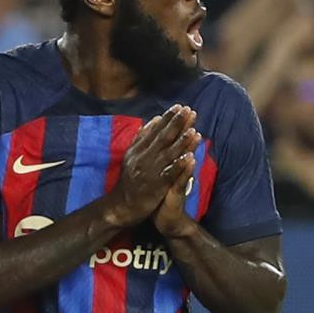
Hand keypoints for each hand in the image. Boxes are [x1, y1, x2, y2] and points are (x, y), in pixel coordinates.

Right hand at [104, 106, 199, 227]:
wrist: (121, 206)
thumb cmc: (130, 180)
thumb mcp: (132, 155)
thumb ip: (142, 137)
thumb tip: (154, 119)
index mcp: (138, 150)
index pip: (155, 130)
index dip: (168, 118)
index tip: (180, 107)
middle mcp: (143, 158)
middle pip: (162, 138)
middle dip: (176, 124)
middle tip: (188, 111)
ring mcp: (149, 171)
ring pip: (167, 154)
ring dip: (180, 142)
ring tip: (192, 130)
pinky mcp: (155, 185)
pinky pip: (169, 173)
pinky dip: (179, 165)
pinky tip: (189, 157)